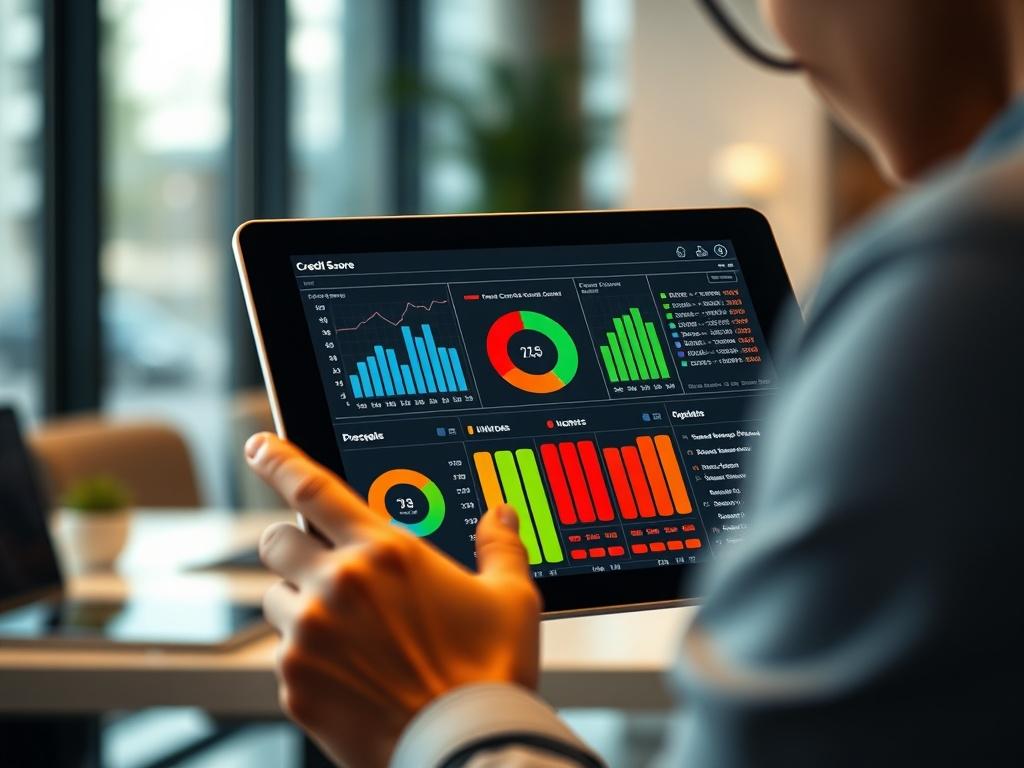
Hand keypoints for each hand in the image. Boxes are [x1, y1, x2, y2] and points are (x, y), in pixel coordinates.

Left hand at [246, 433, 541, 767]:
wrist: (467, 747)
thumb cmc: (491, 671)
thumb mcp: (511, 599)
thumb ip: (500, 547)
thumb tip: (499, 516)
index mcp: (384, 552)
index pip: (313, 487)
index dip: (279, 460)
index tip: (261, 447)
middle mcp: (337, 586)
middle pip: (277, 540)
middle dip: (293, 545)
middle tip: (325, 569)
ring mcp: (309, 637)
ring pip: (276, 601)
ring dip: (301, 606)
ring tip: (349, 635)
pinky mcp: (295, 684)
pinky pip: (283, 656)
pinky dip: (308, 658)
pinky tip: (351, 674)